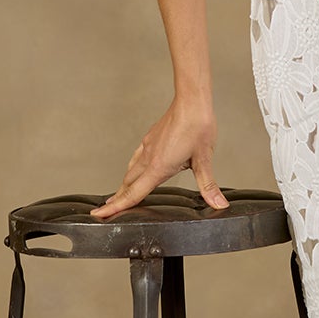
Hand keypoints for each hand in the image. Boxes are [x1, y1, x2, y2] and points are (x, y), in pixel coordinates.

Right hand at [90, 96, 228, 217]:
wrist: (191, 102)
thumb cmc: (197, 127)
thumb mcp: (204, 160)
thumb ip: (208, 186)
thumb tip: (218, 204)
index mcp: (158, 167)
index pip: (133, 194)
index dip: (116, 208)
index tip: (100, 214)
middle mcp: (148, 159)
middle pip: (127, 185)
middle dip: (115, 201)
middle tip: (104, 212)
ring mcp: (147, 148)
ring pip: (129, 172)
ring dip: (122, 186)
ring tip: (117, 196)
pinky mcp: (150, 139)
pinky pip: (135, 159)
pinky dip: (131, 170)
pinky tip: (135, 170)